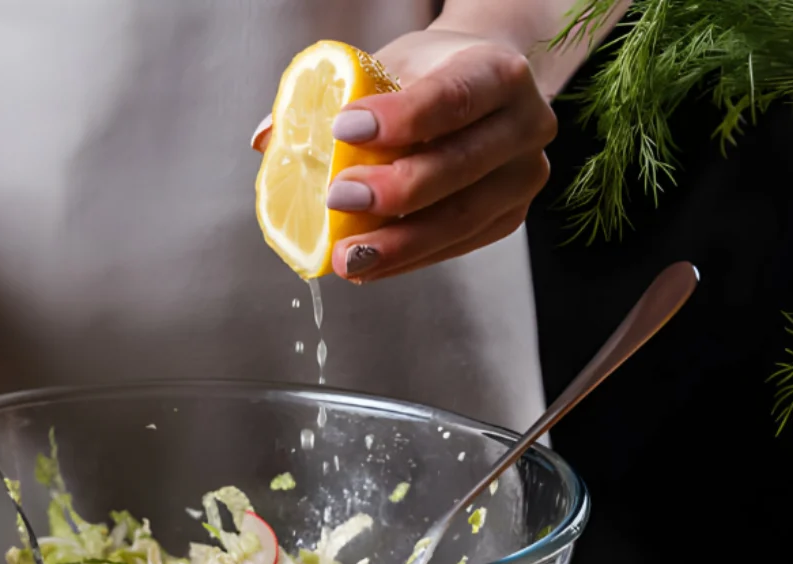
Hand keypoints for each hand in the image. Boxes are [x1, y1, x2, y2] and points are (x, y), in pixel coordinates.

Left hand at [254, 30, 555, 282]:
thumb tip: (266, 140)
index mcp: (499, 71)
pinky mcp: (508, 216)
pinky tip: (368, 267)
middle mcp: (526, 124)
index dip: (402, 119)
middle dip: (396, 190)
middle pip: (462, 166)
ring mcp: (522, 176)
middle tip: (339, 199)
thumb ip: (328, 98)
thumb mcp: (384, 68)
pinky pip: (457, 245)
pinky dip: (409, 259)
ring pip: (463, 218)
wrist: (481, 91)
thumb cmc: (426, 75)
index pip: (454, 98)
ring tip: (347, 257)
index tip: (344, 130)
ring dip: (401, 243)